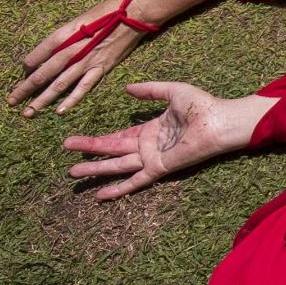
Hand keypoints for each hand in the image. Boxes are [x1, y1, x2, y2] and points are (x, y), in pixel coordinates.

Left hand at [10, 0, 146, 114]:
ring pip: (59, 84)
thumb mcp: (80, 18)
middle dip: (25, 88)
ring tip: (28, 112)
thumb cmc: (107, 12)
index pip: (39, 53)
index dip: (28, 64)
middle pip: (43, 73)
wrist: (134, 13)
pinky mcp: (101, 68)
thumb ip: (65, 35)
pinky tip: (59, 112)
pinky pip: (83, 88)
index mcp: (64, 34)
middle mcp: (72, 49)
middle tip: (11, 101)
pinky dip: (71, 100)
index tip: (23, 71)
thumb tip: (51, 50)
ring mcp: (86, 61)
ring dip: (42, 100)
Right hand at [61, 81, 263, 198]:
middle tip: (65, 150)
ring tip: (73, 172)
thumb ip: (150, 90)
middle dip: (89, 151)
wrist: (219, 120)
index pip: (119, 137)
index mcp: (151, 130)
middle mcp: (149, 146)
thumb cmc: (202, 105)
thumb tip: (126, 88)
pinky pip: (136, 180)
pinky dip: (119, 189)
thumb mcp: (172, 92)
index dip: (99, 139)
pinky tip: (100, 195)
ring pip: (118, 166)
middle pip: (112, 151)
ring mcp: (153, 158)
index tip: (76, 139)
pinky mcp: (160, 168)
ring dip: (95, 169)